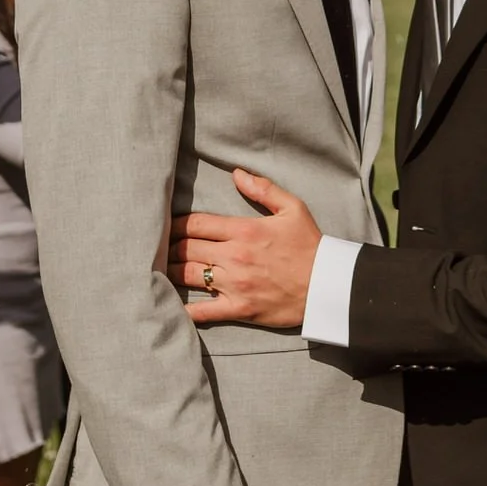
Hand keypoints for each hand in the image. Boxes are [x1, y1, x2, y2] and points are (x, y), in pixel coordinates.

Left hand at [170, 169, 322, 329]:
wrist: (327, 286)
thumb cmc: (310, 246)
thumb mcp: (293, 208)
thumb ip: (263, 189)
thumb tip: (236, 174)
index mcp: (244, 230)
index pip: (196, 223)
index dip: (176, 224)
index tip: (166, 225)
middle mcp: (234, 257)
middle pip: (186, 248)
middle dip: (168, 246)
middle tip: (159, 246)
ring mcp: (234, 284)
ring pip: (188, 275)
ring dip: (170, 271)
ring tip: (160, 268)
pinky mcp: (238, 308)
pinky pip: (203, 311)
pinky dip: (184, 309)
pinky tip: (168, 304)